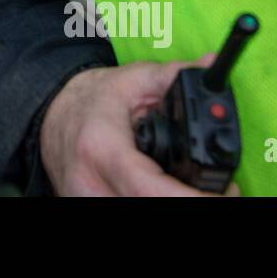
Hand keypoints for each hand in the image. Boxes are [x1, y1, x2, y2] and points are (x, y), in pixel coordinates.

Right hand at [39, 55, 240, 195]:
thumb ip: (173, 76)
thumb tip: (211, 66)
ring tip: (190, 188)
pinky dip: (149, 201)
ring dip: (171, 202)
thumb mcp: (131, 80)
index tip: (227, 191)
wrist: (49, 115)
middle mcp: (90, 185)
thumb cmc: (90, 100)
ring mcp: (85, 203)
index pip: (152, 190)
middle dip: (191, 203)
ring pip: (140, 212)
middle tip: (218, 192)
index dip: (195, 198)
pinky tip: (162, 190)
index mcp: (102, 149)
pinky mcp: (86, 209)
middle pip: (150, 207)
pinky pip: (125, 210)